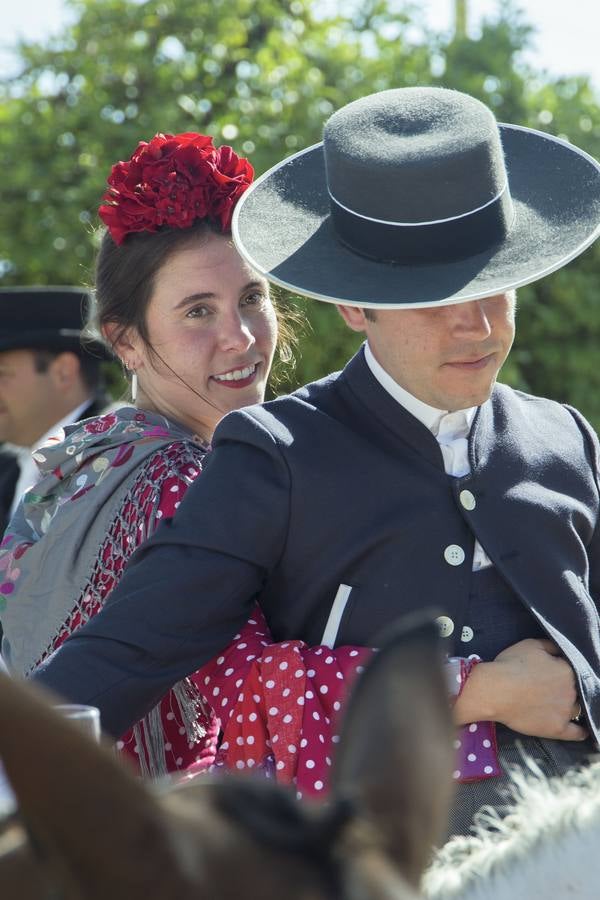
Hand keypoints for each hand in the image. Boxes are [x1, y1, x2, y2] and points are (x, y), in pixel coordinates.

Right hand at [454, 638, 588, 740]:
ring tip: (557, 705)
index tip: (547, 672)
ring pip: (576, 708)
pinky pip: (576, 733)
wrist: (495, 690)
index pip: (569, 670)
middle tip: (546, 687)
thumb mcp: (531, 644)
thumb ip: (551, 646)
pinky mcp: (557, 728)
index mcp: (567, 670)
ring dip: (570, 706)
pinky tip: (582, 731)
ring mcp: (565, 711)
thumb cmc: (511, 665)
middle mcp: (571, 691)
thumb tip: (560, 651)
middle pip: (574, 689)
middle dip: (563, 687)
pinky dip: (581, 731)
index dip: (558, 670)